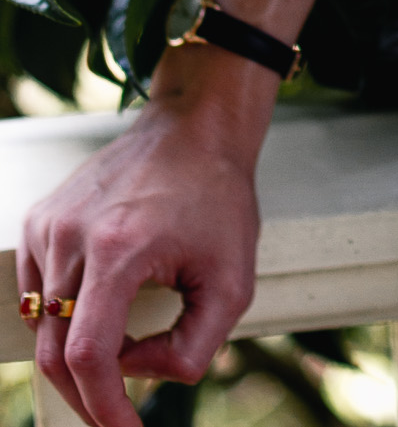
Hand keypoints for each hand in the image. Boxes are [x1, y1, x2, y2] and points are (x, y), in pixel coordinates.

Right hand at [19, 58, 268, 426]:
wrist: (196, 127)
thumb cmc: (218, 198)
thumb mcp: (232, 281)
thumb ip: (191, 348)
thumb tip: (136, 372)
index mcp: (118, 249)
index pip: (87, 355)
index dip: (102, 407)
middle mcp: (71, 236)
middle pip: (55, 350)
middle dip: (85, 397)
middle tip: (117, 415)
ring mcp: (49, 225)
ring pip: (43, 324)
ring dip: (76, 356)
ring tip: (122, 354)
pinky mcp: (40, 220)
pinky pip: (39, 292)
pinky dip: (63, 318)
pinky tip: (102, 310)